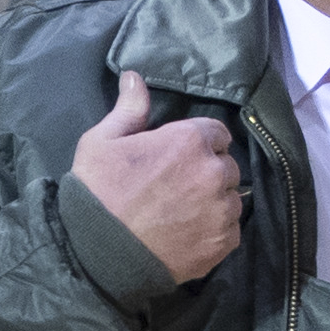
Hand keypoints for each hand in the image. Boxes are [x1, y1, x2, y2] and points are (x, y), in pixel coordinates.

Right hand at [71, 70, 243, 283]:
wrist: (98, 254)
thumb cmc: (97, 193)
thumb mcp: (102, 142)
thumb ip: (129, 109)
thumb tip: (135, 77)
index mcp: (190, 140)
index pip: (217, 132)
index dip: (200, 143)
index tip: (181, 157)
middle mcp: (213, 172)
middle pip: (227, 166)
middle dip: (209, 171)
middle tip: (180, 187)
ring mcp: (221, 210)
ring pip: (232, 199)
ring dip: (216, 202)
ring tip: (186, 213)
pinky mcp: (222, 243)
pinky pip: (231, 230)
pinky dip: (216, 230)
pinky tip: (190, 233)